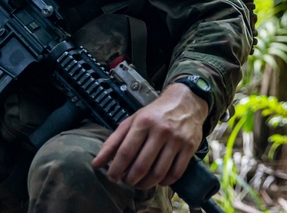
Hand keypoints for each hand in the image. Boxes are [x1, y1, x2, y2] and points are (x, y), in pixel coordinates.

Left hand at [92, 82, 208, 189]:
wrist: (185, 102)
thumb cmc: (155, 114)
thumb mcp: (132, 121)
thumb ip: (113, 142)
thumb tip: (96, 164)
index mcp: (143, 122)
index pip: (125, 152)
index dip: (116, 169)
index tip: (112, 177)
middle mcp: (161, 130)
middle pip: (141, 166)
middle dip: (130, 180)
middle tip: (127, 181)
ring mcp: (177, 139)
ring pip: (158, 173)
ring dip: (146, 184)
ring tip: (140, 183)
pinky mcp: (190, 147)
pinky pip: (176, 173)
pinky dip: (164, 182)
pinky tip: (158, 179)